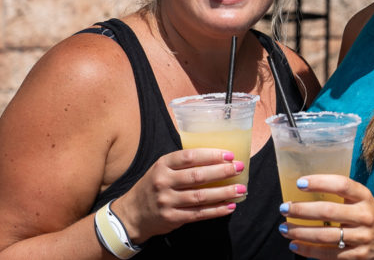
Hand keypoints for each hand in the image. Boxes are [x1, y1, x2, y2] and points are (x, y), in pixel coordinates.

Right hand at [112, 148, 245, 241]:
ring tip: (241, 189)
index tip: (229, 155)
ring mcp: (167, 201)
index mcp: (163, 165)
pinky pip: (199, 214)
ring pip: (200, 196)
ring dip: (223, 192)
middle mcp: (164, 182)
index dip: (211, 155)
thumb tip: (216, 158)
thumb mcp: (161, 169)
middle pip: (197, 176)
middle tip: (239, 168)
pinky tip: (229, 206)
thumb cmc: (152, 186)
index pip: (190, 156)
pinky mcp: (172, 218)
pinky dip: (216, 210)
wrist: (132, 214)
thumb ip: (182, 163)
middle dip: (222, 171)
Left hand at [278, 174, 373, 258]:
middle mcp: (364, 215)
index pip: (341, 185)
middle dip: (302, 210)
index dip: (320, 182)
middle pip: (328, 211)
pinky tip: (296, 245)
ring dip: (301, 232)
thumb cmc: (371, 214)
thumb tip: (306, 188)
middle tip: (284, 208)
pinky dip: (310, 251)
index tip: (300, 183)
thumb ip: (342, 193)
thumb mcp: (363, 199)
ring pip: (326, 235)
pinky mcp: (358, 256)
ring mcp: (362, 237)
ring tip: (285, 229)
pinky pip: (330, 255)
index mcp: (365, 196)